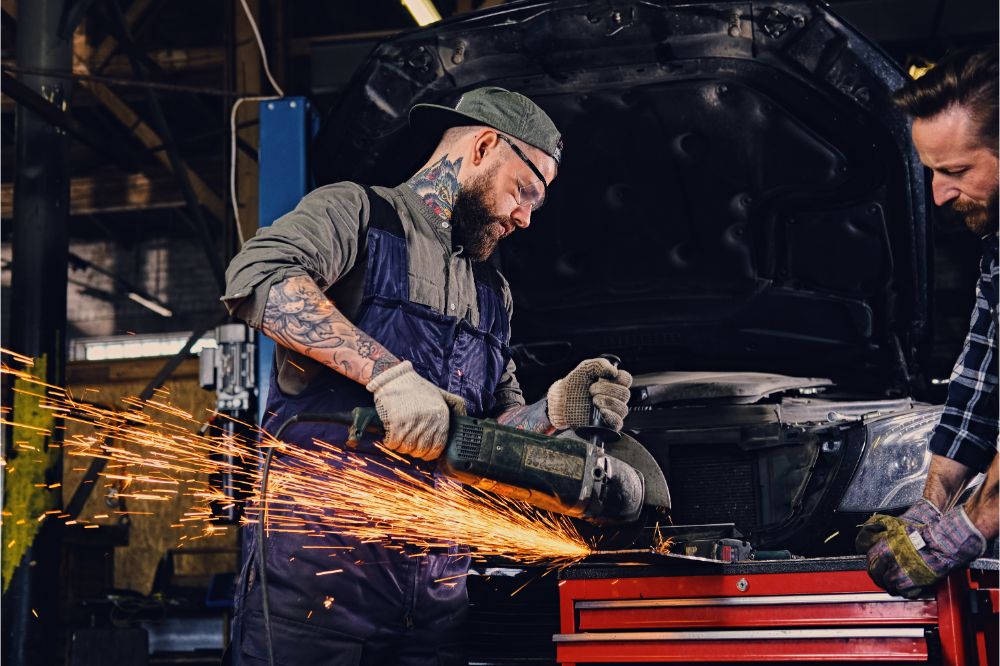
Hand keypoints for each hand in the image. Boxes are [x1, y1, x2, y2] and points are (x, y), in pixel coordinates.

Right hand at [366, 361, 465, 459]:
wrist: (394, 378)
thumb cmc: (416, 388)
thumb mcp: (440, 394)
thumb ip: (455, 404)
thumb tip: (465, 417)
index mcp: (441, 415)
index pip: (438, 446)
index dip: (430, 453)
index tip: (423, 453)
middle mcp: (429, 420)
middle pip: (421, 450)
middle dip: (414, 451)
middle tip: (408, 445)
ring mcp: (412, 421)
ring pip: (407, 448)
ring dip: (401, 448)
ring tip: (399, 440)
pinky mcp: (396, 421)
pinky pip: (394, 443)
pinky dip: (390, 443)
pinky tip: (390, 437)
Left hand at [546, 358, 632, 430]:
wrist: (561, 401)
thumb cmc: (574, 385)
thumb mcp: (585, 369)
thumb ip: (599, 364)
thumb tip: (614, 371)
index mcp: (613, 383)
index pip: (626, 379)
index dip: (618, 378)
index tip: (603, 378)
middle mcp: (615, 397)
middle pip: (625, 394)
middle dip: (608, 390)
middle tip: (592, 390)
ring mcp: (612, 411)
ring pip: (623, 408)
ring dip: (608, 402)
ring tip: (593, 400)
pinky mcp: (607, 424)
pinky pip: (618, 422)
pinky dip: (611, 416)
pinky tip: (601, 411)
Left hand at [856, 504, 985, 597]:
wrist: (940, 545)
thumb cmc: (923, 536)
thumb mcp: (896, 530)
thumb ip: (884, 537)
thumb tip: (874, 535)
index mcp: (883, 548)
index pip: (869, 562)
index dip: (873, 566)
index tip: (876, 569)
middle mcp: (888, 561)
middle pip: (876, 575)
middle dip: (879, 578)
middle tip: (884, 579)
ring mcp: (899, 573)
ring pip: (888, 585)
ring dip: (892, 585)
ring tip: (898, 584)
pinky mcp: (911, 583)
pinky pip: (903, 592)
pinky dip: (905, 592)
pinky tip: (909, 587)